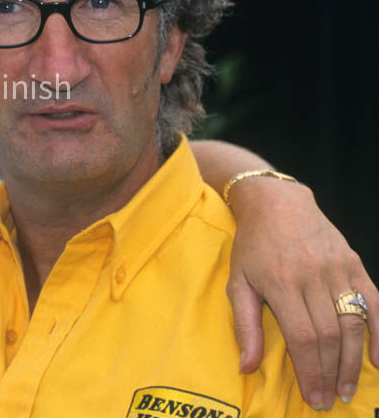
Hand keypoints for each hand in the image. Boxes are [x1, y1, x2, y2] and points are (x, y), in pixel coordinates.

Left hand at [227, 177, 377, 409]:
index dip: (310, 371)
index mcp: (280, 283)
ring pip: (353, 323)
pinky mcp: (354, 263)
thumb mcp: (237, 283)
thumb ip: (244, 326)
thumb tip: (247, 367)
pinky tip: (378, 360)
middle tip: (330, 398)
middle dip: (331, 372)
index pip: (302, 337)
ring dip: (353, 360)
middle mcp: (312, 276)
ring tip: (346, 386)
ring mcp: (337, 269)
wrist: (276, 203)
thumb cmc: (252, 247)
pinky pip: (375, 302)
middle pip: (329, 335)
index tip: (313, 396)